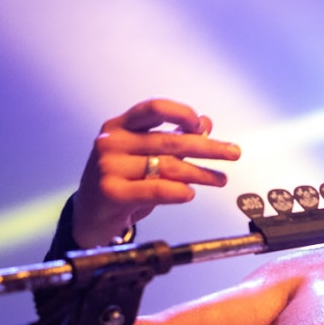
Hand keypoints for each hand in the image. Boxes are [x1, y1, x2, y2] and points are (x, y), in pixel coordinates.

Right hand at [72, 98, 241, 246]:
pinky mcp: (111, 192)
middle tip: (233, 153)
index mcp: (120, 126)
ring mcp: (108, 166)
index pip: (153, 109)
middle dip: (207, 147)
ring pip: (167, 166)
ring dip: (200, 173)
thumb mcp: (145, 156)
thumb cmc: (121, 182)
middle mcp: (112, 142)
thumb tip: (205, 123)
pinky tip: (190, 193)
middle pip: (169, 140)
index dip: (181, 113)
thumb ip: (173, 139)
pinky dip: (178, 191)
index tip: (203, 125)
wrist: (90, 216)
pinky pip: (155, 189)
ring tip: (220, 179)